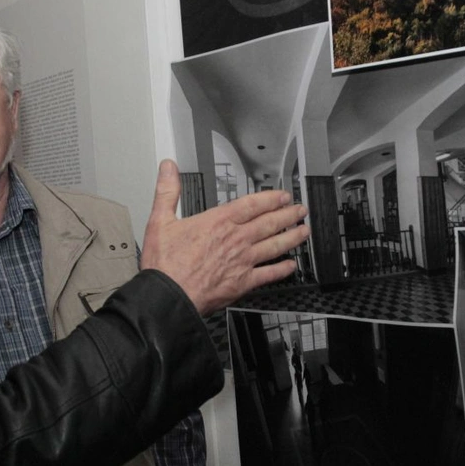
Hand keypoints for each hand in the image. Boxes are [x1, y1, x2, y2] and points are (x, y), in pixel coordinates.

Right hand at [141, 160, 308, 314]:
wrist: (169, 297)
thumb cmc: (165, 264)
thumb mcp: (160, 220)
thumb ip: (168, 191)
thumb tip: (168, 169)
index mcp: (218, 222)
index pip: (252, 205)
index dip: (271, 199)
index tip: (283, 196)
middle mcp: (236, 240)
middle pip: (269, 223)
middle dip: (288, 215)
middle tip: (300, 211)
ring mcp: (243, 261)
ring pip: (275, 245)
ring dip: (292, 237)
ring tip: (304, 231)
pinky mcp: (243, 282)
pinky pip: (269, 274)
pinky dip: (283, 270)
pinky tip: (292, 266)